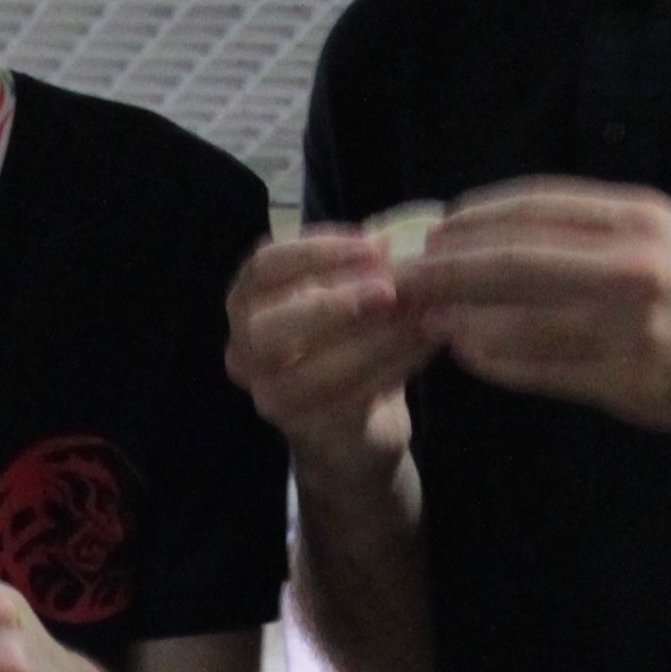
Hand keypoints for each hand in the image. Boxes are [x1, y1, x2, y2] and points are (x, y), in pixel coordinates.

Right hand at [223, 225, 438, 467]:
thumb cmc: (345, 345)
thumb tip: (397, 240)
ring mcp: (270, 397)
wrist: (355, 428)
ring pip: (311, 370)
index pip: (264, 267)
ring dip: (372, 340)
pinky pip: (347, 399)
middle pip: (267, 325)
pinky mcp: (307, 431)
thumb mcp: (344, 297)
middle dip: (331, 303)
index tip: (373, 245)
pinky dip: (392, 367)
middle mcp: (244, 352)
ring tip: (419, 316)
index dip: (317, 252)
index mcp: (247, 304)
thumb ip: (357, 270)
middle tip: (388, 290)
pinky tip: (426, 344)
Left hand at [406, 182, 670, 438]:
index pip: (535, 206)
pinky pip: (539, 369)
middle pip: (513, 260)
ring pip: (518, 319)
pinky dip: (494, 360)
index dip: (475, 218)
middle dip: (448, 267)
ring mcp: (629, 327)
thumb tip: (492, 226)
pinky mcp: (625, 381)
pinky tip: (468, 353)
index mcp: (638, 218)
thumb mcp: (658, 231)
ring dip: (461, 318)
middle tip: (403, 274)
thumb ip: (587, 226)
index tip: (435, 228)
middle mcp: (633, 265)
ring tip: (426, 316)